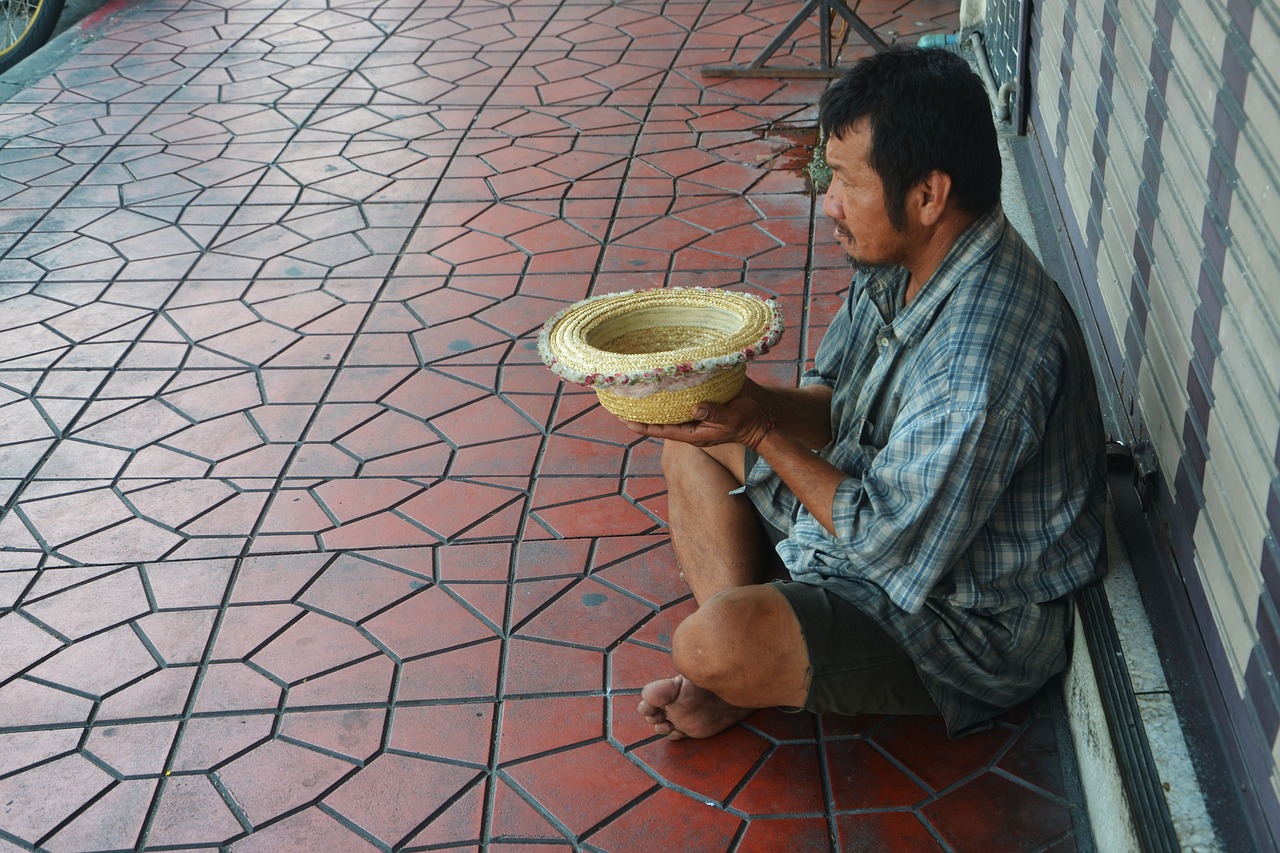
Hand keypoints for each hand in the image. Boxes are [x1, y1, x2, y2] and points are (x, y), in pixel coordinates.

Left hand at [622, 396, 773, 447]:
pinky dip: (670, 388)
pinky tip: (661, 376)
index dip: (642, 426)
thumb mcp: (731, 419)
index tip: (624, 420)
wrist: (762, 415)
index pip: (661, 430)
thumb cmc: (747, 421)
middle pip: (660, 419)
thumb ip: (714, 415)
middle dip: (642, 413)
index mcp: (693, 433)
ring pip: (669, 407)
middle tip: (622, 401)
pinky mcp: (703, 398)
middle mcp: (690, 422)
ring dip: (653, 400)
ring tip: (635, 388)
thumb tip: (694, 408)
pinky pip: (682, 396)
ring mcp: (696, 411)